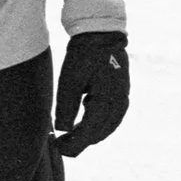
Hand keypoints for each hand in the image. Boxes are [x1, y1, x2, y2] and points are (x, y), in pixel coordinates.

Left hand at [52, 32, 128, 155]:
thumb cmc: (83, 55)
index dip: (72, 145)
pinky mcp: (122, 95)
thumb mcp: (69, 81)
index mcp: (108, 100)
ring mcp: (123, 100)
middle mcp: (120, 103)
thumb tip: (63, 131)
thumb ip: (66, 108)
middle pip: (98, 134)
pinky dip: (96, 126)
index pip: (89, 134)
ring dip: (87, 135)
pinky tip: (82, 121)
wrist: (101, 34)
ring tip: (68, 134)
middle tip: (58, 142)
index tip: (57, 146)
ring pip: (106, 129)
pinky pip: (110, 120)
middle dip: (78, 142)